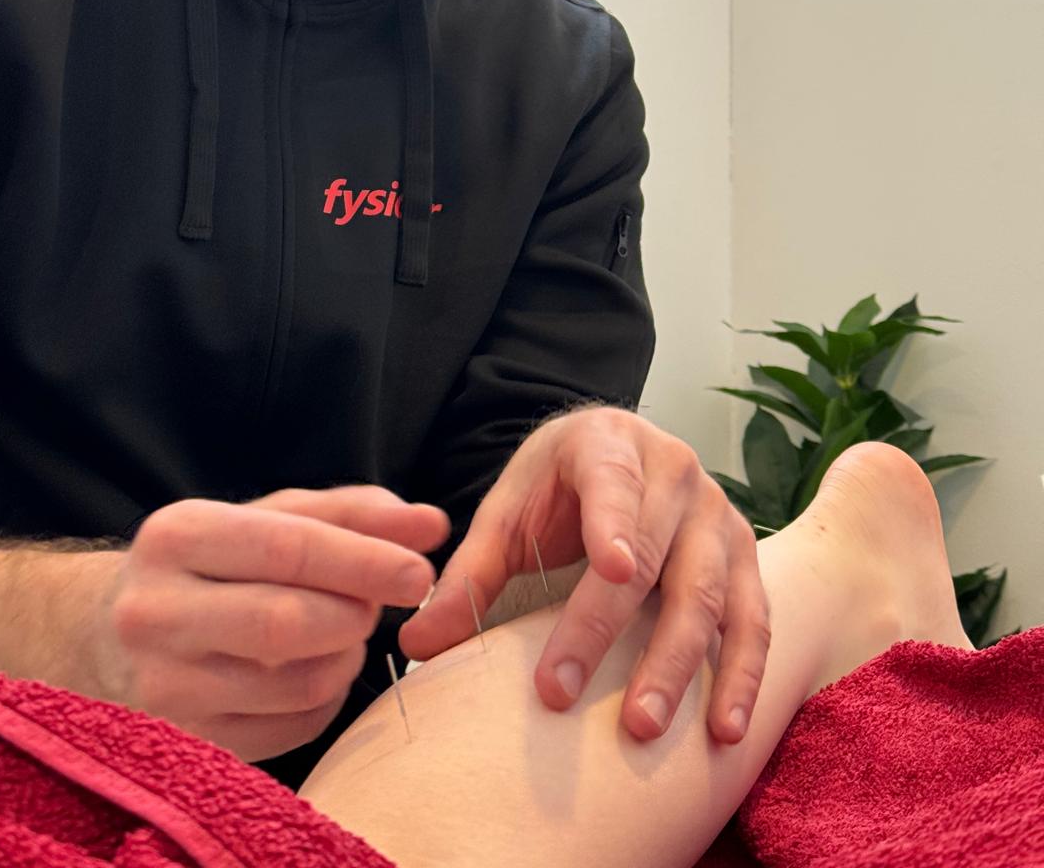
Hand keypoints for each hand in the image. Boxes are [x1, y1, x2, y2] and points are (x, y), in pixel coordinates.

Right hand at [94, 485, 448, 761]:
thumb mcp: (263, 518)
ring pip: (294, 683)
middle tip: (379, 604)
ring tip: (344, 633)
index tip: (418, 570)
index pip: (284, 547)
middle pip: (286, 621)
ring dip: (346, 659)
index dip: (362, 560)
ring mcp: (162, 687)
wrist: (103, 634)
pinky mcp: (182, 743)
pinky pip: (288, 730)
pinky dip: (324, 700)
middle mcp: (155, 612)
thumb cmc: (208, 565)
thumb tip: (430, 525)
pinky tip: (316, 671)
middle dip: (354, 612)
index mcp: (176, 536)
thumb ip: (349, 513)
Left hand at [398, 409, 768, 743]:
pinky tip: (725, 730)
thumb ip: (470, 573)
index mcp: (608, 443)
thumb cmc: (559, 488)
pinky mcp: (745, 557)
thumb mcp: (510, 510)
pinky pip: (753, 619)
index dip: (615, 523)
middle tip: (561, 693)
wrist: (620, 456)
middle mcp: (673, 472)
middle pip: (650, 553)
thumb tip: (419, 642)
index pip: (611, 482)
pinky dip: (744, 674)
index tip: (614, 568)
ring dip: (677, 665)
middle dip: (606, 628)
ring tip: (642, 726)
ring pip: (706, 594)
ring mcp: (717, 514)